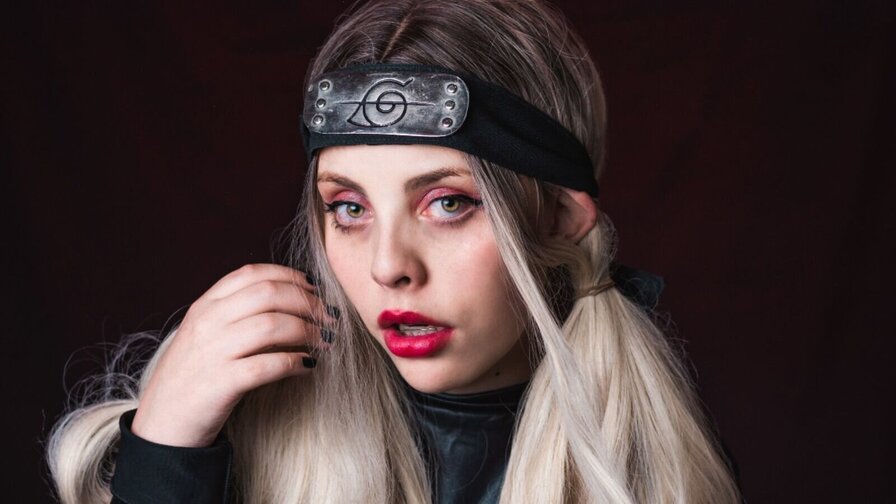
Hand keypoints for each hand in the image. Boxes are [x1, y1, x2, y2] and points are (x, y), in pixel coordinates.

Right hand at [130, 264, 334, 446]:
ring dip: (308, 331)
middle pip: (268, 294)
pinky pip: (269, 365)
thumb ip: (235, 313)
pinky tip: (308, 366)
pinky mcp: (222, 383)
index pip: (252, 274)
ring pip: (272, 325)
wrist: (161, 426)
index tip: (314, 288)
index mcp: (204, 306)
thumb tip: (289, 299)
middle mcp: (208, 323)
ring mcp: (213, 352)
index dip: (289, 276)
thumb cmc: (193, 378)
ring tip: (325, 342)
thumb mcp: (205, 334)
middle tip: (329, 317)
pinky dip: (295, 362)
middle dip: (307, 302)